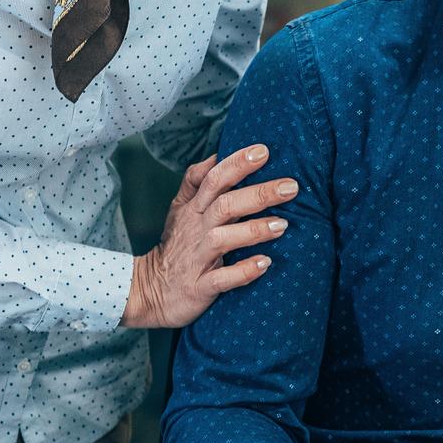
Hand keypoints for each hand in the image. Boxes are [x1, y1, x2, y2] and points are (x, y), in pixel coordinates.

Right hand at [121, 144, 296, 328]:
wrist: (151, 292)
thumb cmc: (176, 246)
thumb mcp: (179, 210)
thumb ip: (194, 181)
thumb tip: (216, 155)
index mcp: (193, 210)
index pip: (214, 179)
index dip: (236, 164)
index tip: (263, 151)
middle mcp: (196, 230)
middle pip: (225, 205)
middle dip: (258, 194)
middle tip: (290, 186)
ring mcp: (198, 258)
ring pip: (224, 239)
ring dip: (253, 231)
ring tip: (282, 224)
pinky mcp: (200, 287)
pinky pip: (222, 278)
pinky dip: (243, 271)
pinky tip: (264, 263)